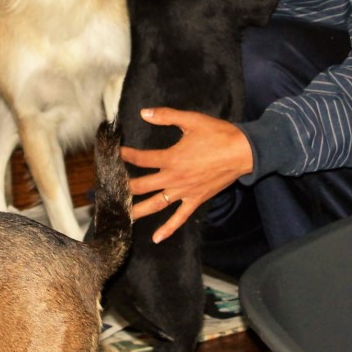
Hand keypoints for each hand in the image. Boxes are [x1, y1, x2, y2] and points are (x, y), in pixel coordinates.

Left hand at [120, 108, 253, 243]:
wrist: (242, 152)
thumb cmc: (218, 134)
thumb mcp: (192, 120)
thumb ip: (166, 116)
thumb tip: (143, 113)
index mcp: (171, 158)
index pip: (141, 159)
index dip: (126, 155)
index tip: (116, 153)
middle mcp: (174, 178)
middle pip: (142, 185)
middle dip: (124, 186)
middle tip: (109, 189)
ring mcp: (184, 192)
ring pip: (156, 204)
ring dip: (138, 210)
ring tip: (121, 215)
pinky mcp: (195, 200)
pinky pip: (179, 218)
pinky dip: (167, 229)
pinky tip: (156, 238)